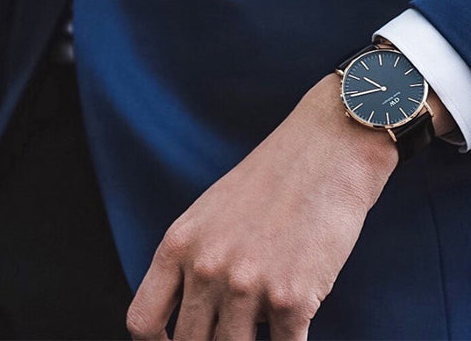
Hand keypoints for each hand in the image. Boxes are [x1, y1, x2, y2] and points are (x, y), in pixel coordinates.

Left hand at [126, 73, 401, 340]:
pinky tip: (298, 322)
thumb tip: (193, 312)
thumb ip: (194, 258)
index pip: (142, 321)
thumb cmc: (275, 177)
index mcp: (179, 244)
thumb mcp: (213, 211)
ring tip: (269, 318)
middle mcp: (206, 268)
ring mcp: (246, 286)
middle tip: (237, 329)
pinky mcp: (291, 299)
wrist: (328, 149)